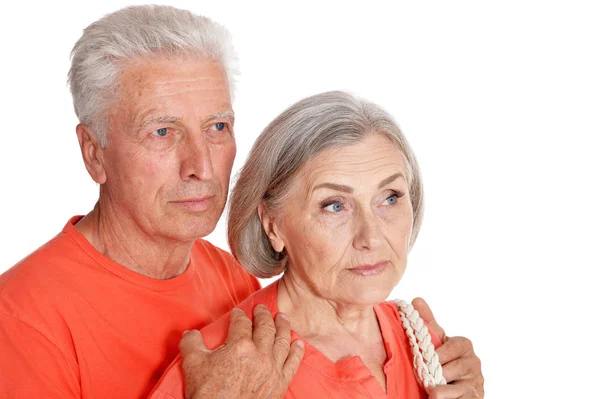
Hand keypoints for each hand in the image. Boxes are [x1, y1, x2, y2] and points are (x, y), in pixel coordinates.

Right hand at [179, 305, 304, 398]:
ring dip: (283, 326)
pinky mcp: (280, 383)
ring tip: (283, 318)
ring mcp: (272, 369)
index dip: (239, 315)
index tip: (238, 313)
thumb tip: (190, 332)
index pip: (241, 323)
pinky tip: (298, 344)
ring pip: (282, 341)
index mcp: (240, 346)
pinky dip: (297, 352)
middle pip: (265, 327)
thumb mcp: (193, 365)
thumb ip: (191, 343)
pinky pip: (293, 363)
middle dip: (263, 315)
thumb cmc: (208, 394)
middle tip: (261, 309)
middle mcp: (260, 354)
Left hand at [412, 298, 483, 398]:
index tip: (425, 359)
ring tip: (431, 392)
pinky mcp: (475, 398)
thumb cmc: (443, 360)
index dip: (439, 354)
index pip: (454, 346)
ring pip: (458, 387)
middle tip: (424, 377)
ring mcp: (476, 382)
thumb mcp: (436, 341)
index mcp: (464, 345)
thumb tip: (416, 299)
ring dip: (441, 391)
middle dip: (437, 374)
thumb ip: (428, 323)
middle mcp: (474, 363)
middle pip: (453, 368)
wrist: (456, 386)